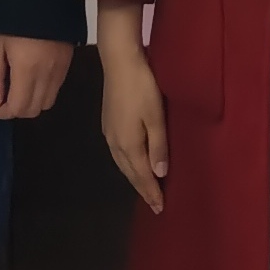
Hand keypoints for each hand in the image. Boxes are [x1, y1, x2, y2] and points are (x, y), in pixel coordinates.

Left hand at [0, 32, 71, 119]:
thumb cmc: (14, 18)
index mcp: (27, 70)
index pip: (18, 108)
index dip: (3, 112)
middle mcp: (47, 75)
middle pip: (34, 110)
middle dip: (16, 109)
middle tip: (4, 96)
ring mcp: (61, 70)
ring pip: (47, 103)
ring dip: (31, 102)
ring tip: (18, 87)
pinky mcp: (68, 63)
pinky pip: (56, 89)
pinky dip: (43, 92)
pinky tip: (32, 78)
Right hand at [94, 9, 168, 213]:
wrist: (119, 62)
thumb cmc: (142, 87)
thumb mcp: (156, 116)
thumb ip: (159, 146)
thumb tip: (160, 174)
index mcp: (128, 145)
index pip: (142, 176)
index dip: (152, 193)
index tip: (161, 208)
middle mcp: (115, 143)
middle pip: (130, 173)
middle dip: (143, 189)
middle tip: (155, 204)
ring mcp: (109, 133)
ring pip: (122, 164)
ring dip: (134, 177)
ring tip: (145, 188)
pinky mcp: (108, 123)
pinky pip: (119, 153)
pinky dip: (128, 164)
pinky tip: (133, 162)